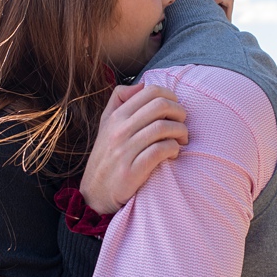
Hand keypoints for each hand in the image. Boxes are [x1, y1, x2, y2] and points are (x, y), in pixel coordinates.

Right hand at [80, 83, 187, 213]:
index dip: (170, 96)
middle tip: (181, 125)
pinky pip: (161, 150)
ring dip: (180, 133)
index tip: (174, 110)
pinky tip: (172, 155)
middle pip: (160, 105)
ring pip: (164, 127)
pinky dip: (173, 150)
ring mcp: (124, 150)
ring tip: (181, 141)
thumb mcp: (106, 125)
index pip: (149, 91)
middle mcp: (119, 130)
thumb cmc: (107, 156)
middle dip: (180, 113)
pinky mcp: (132, 170)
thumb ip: (119, 101)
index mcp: (115, 116)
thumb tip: (142, 84)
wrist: (95, 192)